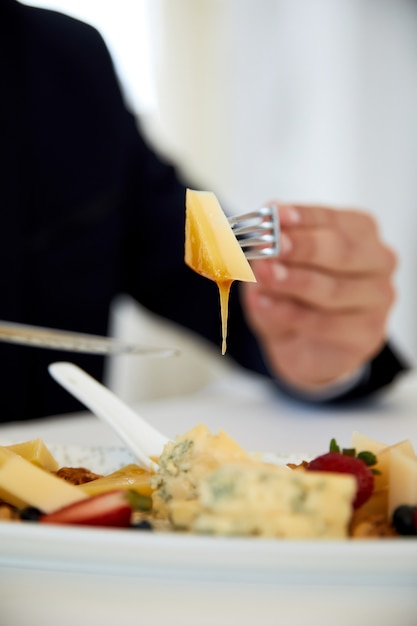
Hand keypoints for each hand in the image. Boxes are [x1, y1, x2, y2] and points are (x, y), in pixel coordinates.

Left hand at [241, 202, 396, 392]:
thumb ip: (270, 250)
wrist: (303, 345)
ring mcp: (378, 297)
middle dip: (302, 247)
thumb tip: (260, 231)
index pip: (330, 219)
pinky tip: (263, 305)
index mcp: (359, 231)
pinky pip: (326, 323)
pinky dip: (290, 314)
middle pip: (340, 251)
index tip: (273, 214)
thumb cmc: (294, 296)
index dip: (301, 217)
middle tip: (269, 246)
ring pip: (333, 289)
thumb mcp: (274, 267)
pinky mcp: (368, 332)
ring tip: (264, 275)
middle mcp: (377, 260)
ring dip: (294, 281)